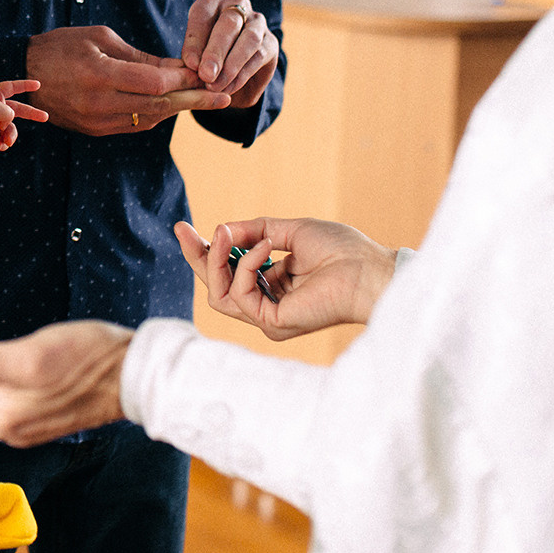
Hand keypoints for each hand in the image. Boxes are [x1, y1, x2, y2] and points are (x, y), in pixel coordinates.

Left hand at [0, 79, 46, 150]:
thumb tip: (9, 124)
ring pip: (11, 129)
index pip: (12, 87)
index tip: (38, 85)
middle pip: (17, 110)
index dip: (24, 86)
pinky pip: (2, 140)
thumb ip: (8, 112)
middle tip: (45, 117)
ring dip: (11, 135)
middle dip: (31, 114)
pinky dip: (3, 143)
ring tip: (6, 140)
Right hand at [25, 25, 225, 135]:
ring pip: (150, 118)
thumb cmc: (62, 46)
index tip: (205, 71)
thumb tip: (176, 68)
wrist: (23, 73)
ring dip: (179, 109)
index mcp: (100, 75)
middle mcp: (100, 103)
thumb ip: (139, 57)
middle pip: (159, 104)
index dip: (184, 78)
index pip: (155, 82)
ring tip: (206, 101)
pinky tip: (174, 105)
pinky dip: (158, 114)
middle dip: (194, 99)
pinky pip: (135, 125)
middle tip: (224, 96)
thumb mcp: (101, 38)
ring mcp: (97, 121)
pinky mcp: (95, 130)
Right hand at [175, 217, 396, 341]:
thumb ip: (255, 230)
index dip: (207, 252)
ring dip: (217, 259)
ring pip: (219, 294)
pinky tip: (266, 247)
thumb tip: (221, 229)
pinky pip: (240, 294)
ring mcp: (269, 317)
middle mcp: (268, 305)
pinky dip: (247, 266)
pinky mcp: (273, 323)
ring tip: (224, 233)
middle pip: (216, 286)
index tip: (188, 229)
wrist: (369, 270)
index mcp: (274, 286)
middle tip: (183, 231)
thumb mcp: (290, 231)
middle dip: (198, 257)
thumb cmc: (342, 251)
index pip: (229, 274)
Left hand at [179, 0, 277, 107]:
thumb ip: (193, 56)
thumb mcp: (194, 54)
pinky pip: (259, 56)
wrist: (231, 74)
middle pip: (229, 23)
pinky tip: (229, 88)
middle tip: (206, 75)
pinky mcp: (271, 42)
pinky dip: (242, 75)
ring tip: (217, 85)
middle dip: (216, 51)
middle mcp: (237, 5)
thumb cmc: (205, 57)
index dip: (195, 39)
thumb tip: (193, 65)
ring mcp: (257, 22)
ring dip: (232, 65)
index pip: (203, 13)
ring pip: (249, 39)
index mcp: (212, 1)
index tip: (189, 64)